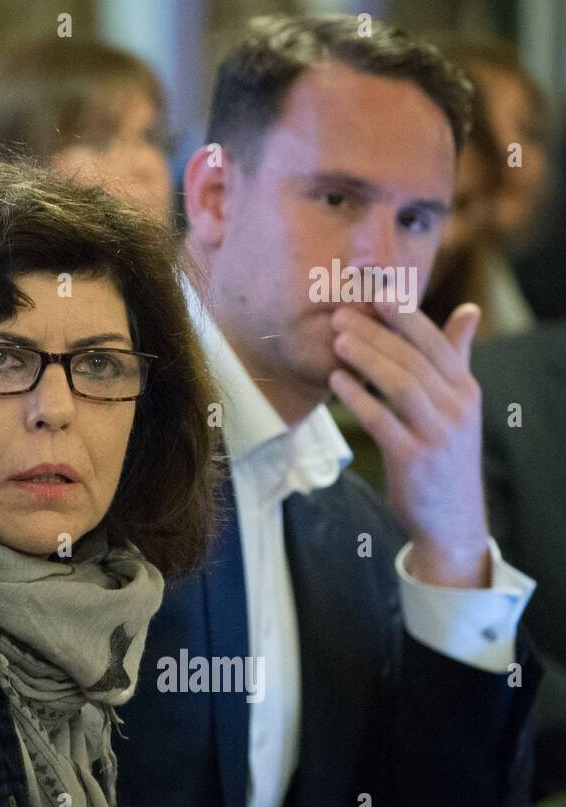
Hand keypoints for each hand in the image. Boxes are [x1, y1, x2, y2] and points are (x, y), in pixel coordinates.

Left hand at [328, 299, 490, 588]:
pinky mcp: (414, 460)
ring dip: (366, 359)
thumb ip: (456, 356)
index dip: (406, 314)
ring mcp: (438, 435)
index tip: (377, 290)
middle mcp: (458, 408)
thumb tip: (468, 309)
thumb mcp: (458, 404)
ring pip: (400, 385)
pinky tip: (337, 380)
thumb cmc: (445, 451)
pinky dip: (358, 398)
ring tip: (338, 340)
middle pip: (413, 359)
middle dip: (376, 333)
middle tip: (342, 314)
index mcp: (466, 389)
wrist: (452, 516)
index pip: (436, 342)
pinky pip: (382, 421)